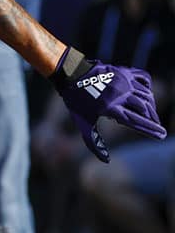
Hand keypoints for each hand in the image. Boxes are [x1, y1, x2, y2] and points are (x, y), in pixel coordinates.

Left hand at [51, 47, 166, 162]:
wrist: (70, 75)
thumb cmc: (76, 102)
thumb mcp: (83, 123)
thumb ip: (94, 142)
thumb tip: (106, 160)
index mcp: (110, 108)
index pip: (135, 121)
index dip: (150, 129)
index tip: (161, 135)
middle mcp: (120, 94)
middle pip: (144, 109)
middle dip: (152, 120)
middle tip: (157, 127)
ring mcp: (123, 81)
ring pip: (146, 95)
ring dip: (151, 106)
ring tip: (151, 115)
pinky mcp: (124, 71)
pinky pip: (144, 78)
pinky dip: (148, 87)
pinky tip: (148, 94)